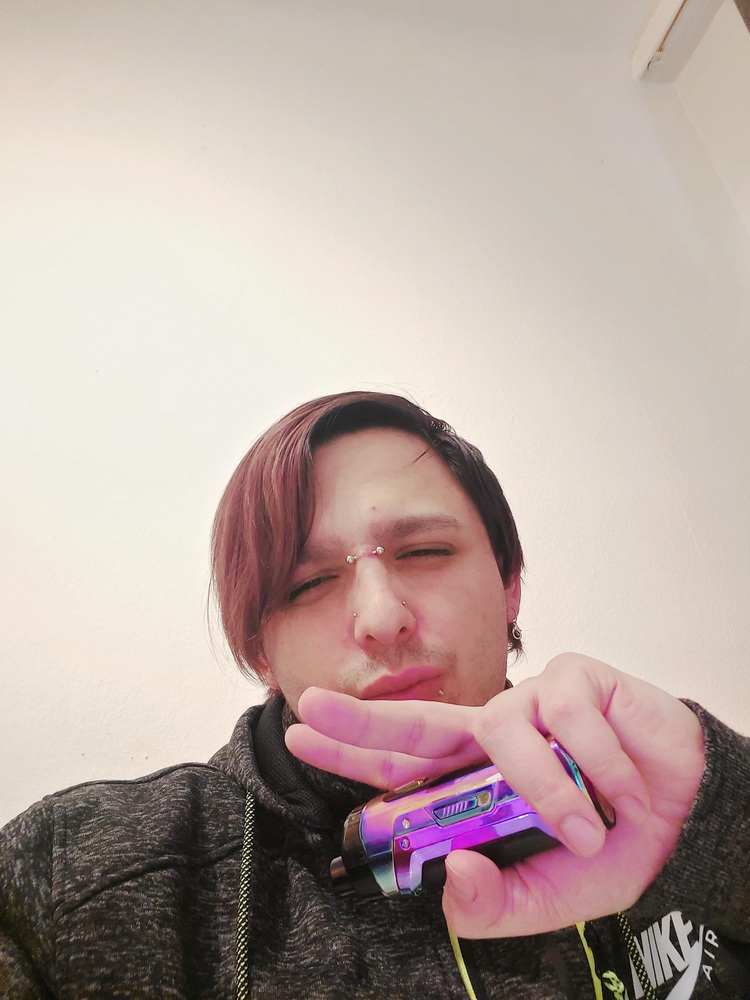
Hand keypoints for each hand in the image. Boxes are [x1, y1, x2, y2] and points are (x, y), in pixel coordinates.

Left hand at [285, 653, 705, 937]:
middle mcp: (498, 732)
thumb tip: (450, 871)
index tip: (299, 732)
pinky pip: (568, 714)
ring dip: (546, 787)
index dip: (354, 747)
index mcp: (481, 777)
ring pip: (505, 728)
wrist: (687, 821)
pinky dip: (597, 763)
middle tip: (311, 710)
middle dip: (362, 716)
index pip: (407, 761)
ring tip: (585, 826)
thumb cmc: (612, 845)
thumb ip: (492, 902)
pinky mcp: (576, 679)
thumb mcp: (547, 896)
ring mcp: (534, 700)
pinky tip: (621, 784)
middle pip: (420, 719)